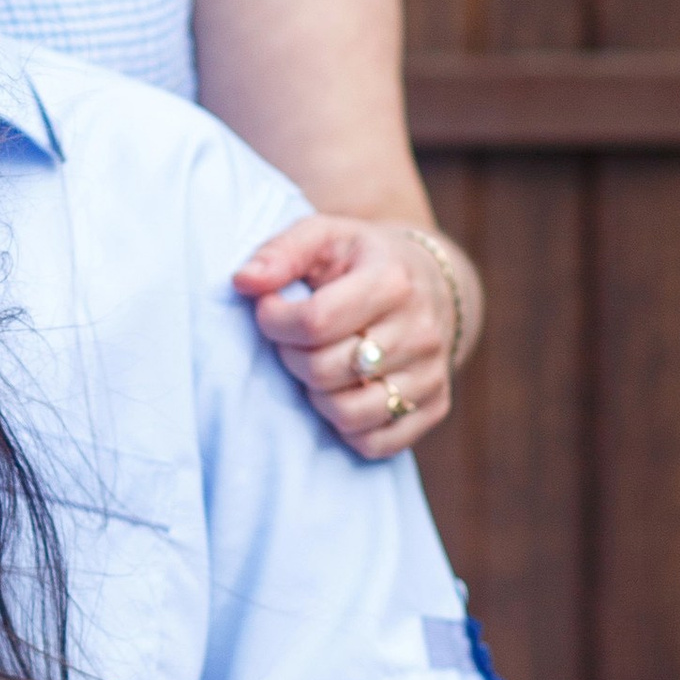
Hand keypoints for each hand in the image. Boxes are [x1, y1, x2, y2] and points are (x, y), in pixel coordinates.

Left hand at [231, 216, 471, 456]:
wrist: (432, 283)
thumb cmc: (362, 260)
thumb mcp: (324, 237)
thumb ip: (281, 253)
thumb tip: (244, 282)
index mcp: (391, 281)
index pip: (316, 322)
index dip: (275, 322)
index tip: (269, 310)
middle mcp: (420, 331)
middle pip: (325, 370)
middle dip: (291, 357)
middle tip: (292, 340)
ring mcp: (431, 373)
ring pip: (348, 413)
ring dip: (316, 395)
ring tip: (317, 366)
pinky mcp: (435, 406)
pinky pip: (375, 442)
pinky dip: (346, 427)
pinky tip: (341, 393)